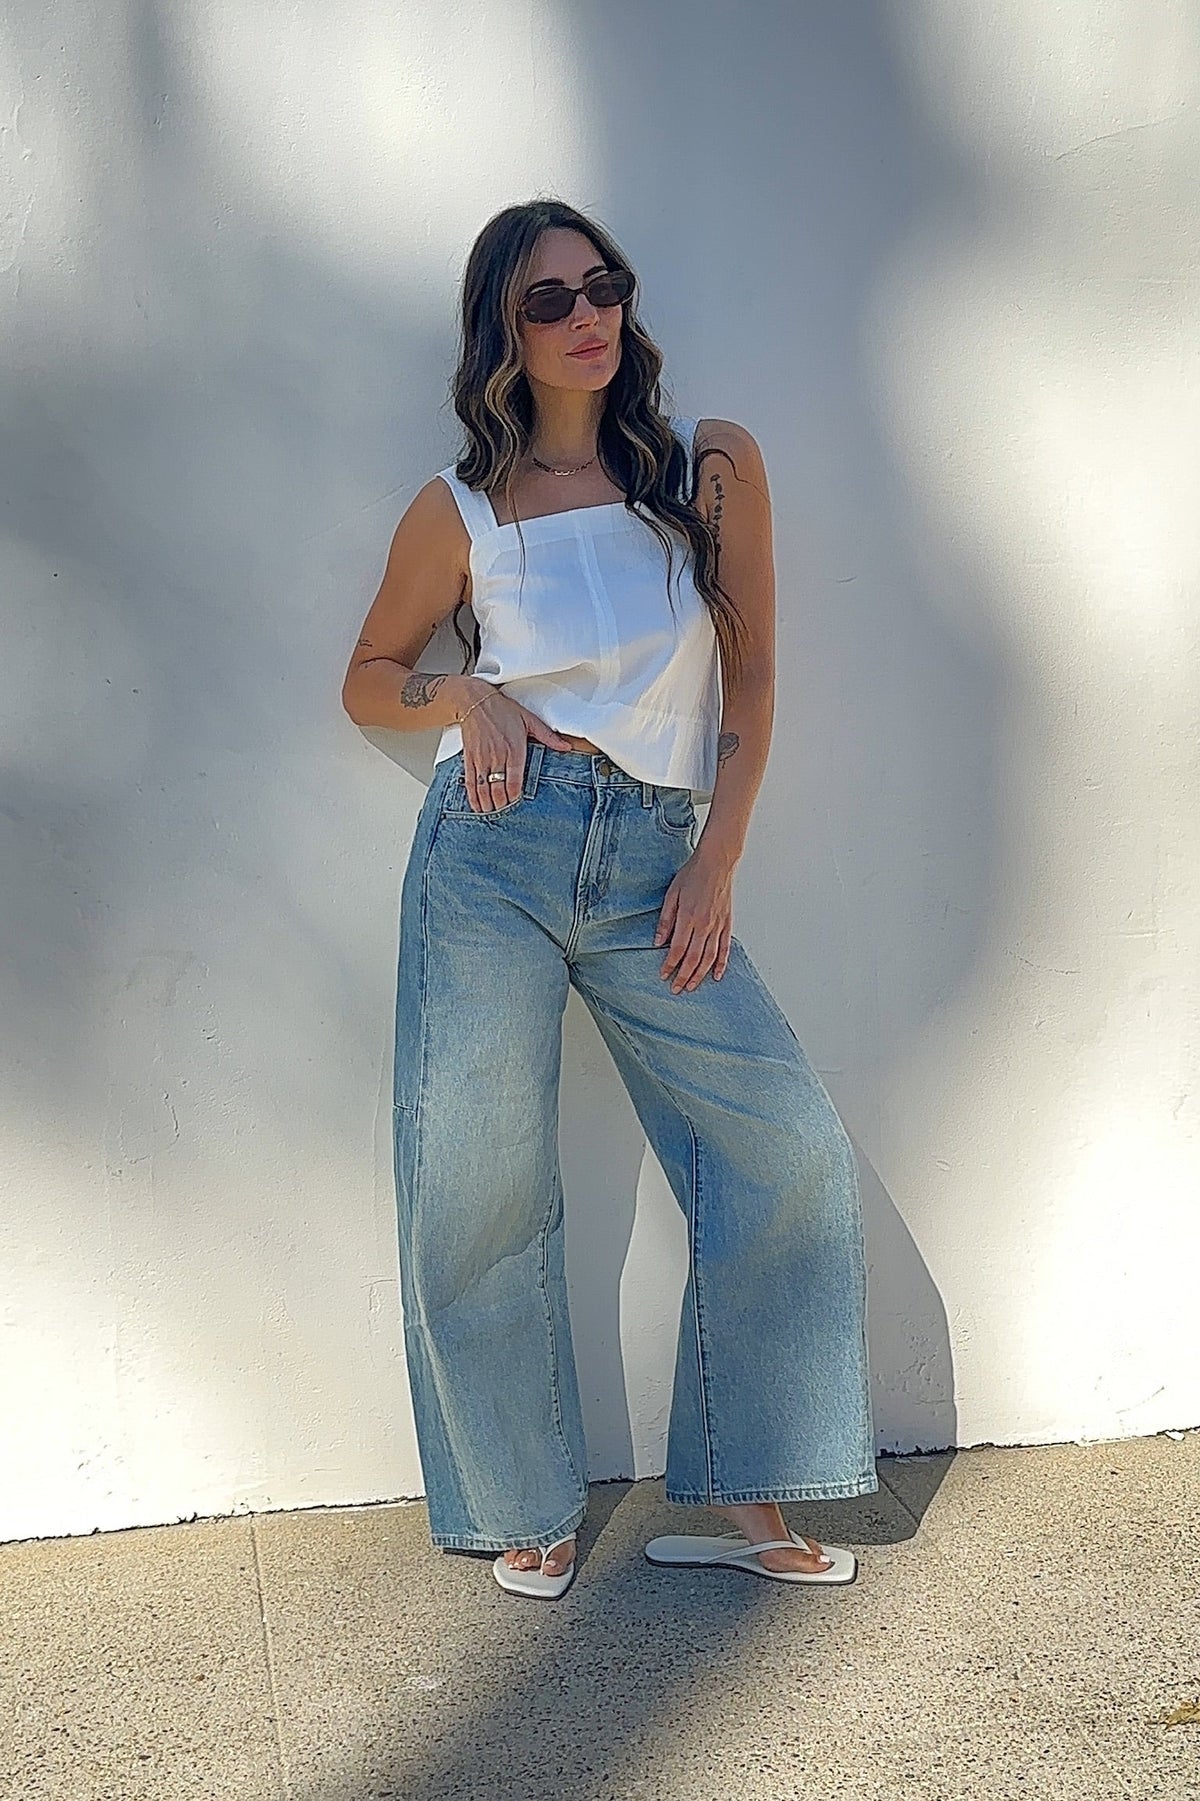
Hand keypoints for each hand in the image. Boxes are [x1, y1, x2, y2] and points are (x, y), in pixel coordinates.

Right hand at [459, 686, 575, 811]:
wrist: (475, 701)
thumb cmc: (503, 710)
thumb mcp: (529, 720)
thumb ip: (548, 736)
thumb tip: (567, 747)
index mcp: (514, 749)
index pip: (514, 779)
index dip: (514, 795)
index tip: (516, 803)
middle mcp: (497, 756)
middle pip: (498, 788)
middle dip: (501, 804)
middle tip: (505, 813)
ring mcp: (481, 758)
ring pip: (483, 788)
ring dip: (487, 804)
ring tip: (492, 813)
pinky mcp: (470, 759)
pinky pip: (470, 782)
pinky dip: (473, 797)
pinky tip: (477, 806)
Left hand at [653, 841, 735, 991]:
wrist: (717, 863)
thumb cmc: (692, 875)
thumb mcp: (671, 894)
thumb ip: (665, 920)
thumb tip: (658, 941)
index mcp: (689, 917)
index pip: (677, 949)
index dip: (670, 965)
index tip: (663, 975)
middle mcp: (705, 925)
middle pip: (693, 958)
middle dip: (683, 976)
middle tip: (676, 989)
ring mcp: (718, 925)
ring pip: (710, 957)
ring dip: (700, 975)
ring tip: (692, 987)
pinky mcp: (727, 923)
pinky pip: (726, 948)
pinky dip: (722, 964)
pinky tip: (717, 975)